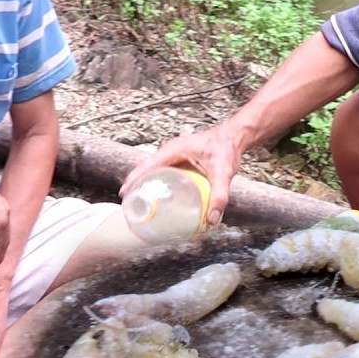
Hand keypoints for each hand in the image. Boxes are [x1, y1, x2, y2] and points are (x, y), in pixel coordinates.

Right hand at [121, 124, 244, 224]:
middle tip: (130, 205)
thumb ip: (219, 195)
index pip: (148, 164)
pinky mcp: (180, 162)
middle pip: (146, 169)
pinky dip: (158, 184)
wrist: (234, 137)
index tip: (124, 193)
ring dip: (146, 185)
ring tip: (140, 204)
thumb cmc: (226, 149)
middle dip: (136, 185)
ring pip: (154, 171)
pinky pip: (164, 173)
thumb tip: (212, 220)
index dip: (134, 179)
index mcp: (174, 150)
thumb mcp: (224, 172)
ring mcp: (174, 156)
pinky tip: (160, 199)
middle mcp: (171, 152)